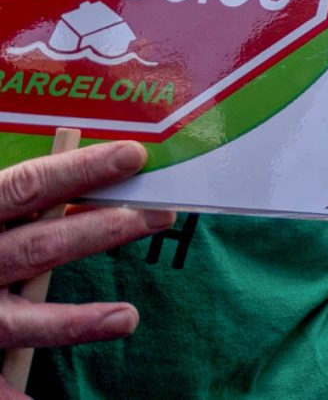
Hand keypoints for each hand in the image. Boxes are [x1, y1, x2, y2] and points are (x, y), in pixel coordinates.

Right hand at [0, 140, 164, 371]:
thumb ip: (10, 201)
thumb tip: (75, 187)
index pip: (26, 188)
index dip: (78, 171)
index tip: (133, 156)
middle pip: (37, 248)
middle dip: (101, 231)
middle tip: (161, 215)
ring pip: (19, 321)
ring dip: (74, 323)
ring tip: (128, 319)